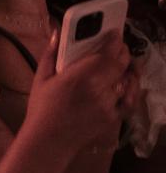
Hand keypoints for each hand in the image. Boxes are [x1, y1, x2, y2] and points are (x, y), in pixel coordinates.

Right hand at [22, 30, 133, 147]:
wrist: (50, 140)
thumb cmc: (42, 107)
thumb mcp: (41, 78)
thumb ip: (51, 53)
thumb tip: (58, 32)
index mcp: (80, 77)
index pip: (108, 54)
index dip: (115, 41)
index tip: (115, 32)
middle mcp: (99, 89)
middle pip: (121, 65)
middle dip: (122, 52)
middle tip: (118, 46)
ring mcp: (109, 105)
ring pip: (128, 81)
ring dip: (127, 70)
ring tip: (123, 63)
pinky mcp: (114, 117)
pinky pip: (128, 100)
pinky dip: (130, 89)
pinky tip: (125, 83)